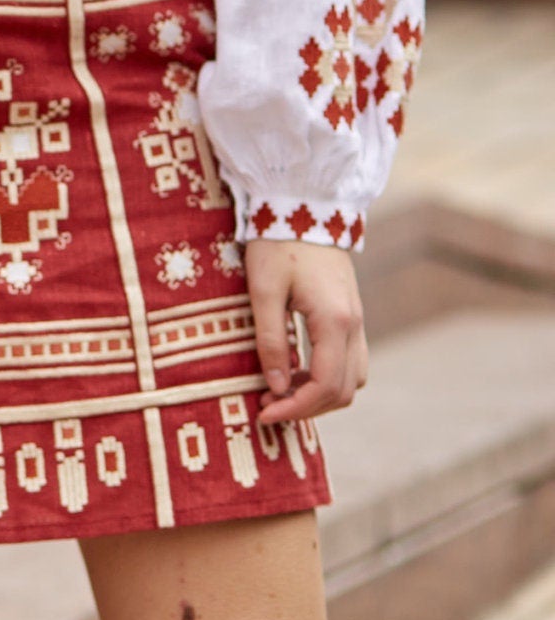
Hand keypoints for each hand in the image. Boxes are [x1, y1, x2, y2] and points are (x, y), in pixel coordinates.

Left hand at [245, 237, 367, 424]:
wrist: (303, 206)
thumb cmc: (278, 245)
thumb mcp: (263, 291)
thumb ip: (271, 341)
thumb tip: (276, 386)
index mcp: (334, 322)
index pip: (324, 386)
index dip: (295, 407)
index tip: (264, 412)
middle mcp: (354, 326)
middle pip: (343, 390)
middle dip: (306, 407)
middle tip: (267, 404)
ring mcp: (357, 321)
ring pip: (351, 379)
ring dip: (319, 394)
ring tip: (278, 389)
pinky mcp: (351, 315)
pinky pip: (349, 361)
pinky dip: (327, 377)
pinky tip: (295, 370)